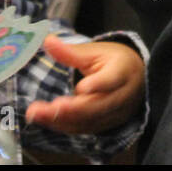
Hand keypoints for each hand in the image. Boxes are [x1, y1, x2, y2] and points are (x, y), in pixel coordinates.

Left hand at [24, 37, 144, 134]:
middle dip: (69, 109)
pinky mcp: (107, 125)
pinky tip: (45, 120)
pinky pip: (85, 129)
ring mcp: (116, 114)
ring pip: (89, 121)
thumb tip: (48, 41)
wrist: (135, 79)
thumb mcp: (95, 52)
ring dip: (60, 120)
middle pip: (97, 106)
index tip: (80, 88)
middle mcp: (122, 96)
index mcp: (123, 71)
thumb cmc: (114, 62)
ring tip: (36, 114)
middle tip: (43, 108)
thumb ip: (70, 51)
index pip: (111, 80)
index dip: (97, 85)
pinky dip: (64, 125)